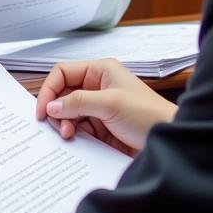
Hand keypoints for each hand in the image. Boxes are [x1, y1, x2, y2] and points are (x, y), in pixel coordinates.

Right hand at [36, 58, 176, 154]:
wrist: (170, 141)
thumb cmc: (149, 115)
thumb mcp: (110, 103)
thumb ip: (78, 102)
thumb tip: (51, 106)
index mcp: (100, 71)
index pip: (63, 72)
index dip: (50, 89)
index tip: (42, 109)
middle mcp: (98, 86)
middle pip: (63, 93)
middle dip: (56, 108)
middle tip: (55, 125)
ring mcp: (100, 107)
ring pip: (69, 112)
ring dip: (64, 123)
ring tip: (69, 134)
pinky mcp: (102, 127)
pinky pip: (79, 128)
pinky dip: (74, 134)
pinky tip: (75, 140)